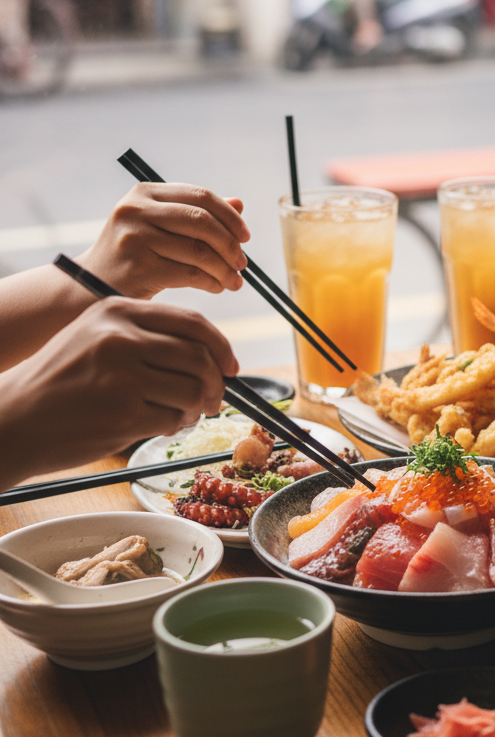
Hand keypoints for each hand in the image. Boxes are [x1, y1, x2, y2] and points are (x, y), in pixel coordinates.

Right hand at [0, 299, 237, 487]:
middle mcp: (121, 338)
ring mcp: (122, 376)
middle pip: (200, 357)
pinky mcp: (122, 414)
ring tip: (185, 413)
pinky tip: (162, 424)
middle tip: (215, 399)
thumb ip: (148, 335)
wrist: (11, 420)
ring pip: (194, 389)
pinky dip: (178, 425)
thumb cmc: (61, 381)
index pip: (193, 323)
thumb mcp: (96, 336)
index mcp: (118, 311)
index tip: (231, 366)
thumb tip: (214, 353)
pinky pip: (175, 418)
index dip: (221, 347)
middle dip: (217, 382)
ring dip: (199, 407)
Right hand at [78, 183, 249, 298]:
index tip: (246, 236)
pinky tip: (218, 287)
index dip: (229, 216)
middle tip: (243, 263)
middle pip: (202, 222)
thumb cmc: (135, 253)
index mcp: (144, 192)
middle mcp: (136, 210)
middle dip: (230, 244)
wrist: (92, 285)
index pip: (201, 196)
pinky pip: (191, 274)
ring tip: (234, 280)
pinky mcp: (139, 267)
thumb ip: (196, 213)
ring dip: (225, 268)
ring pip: (200, 250)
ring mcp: (135, 238)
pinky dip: (212, 282)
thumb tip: (239, 204)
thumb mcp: (161, 226)